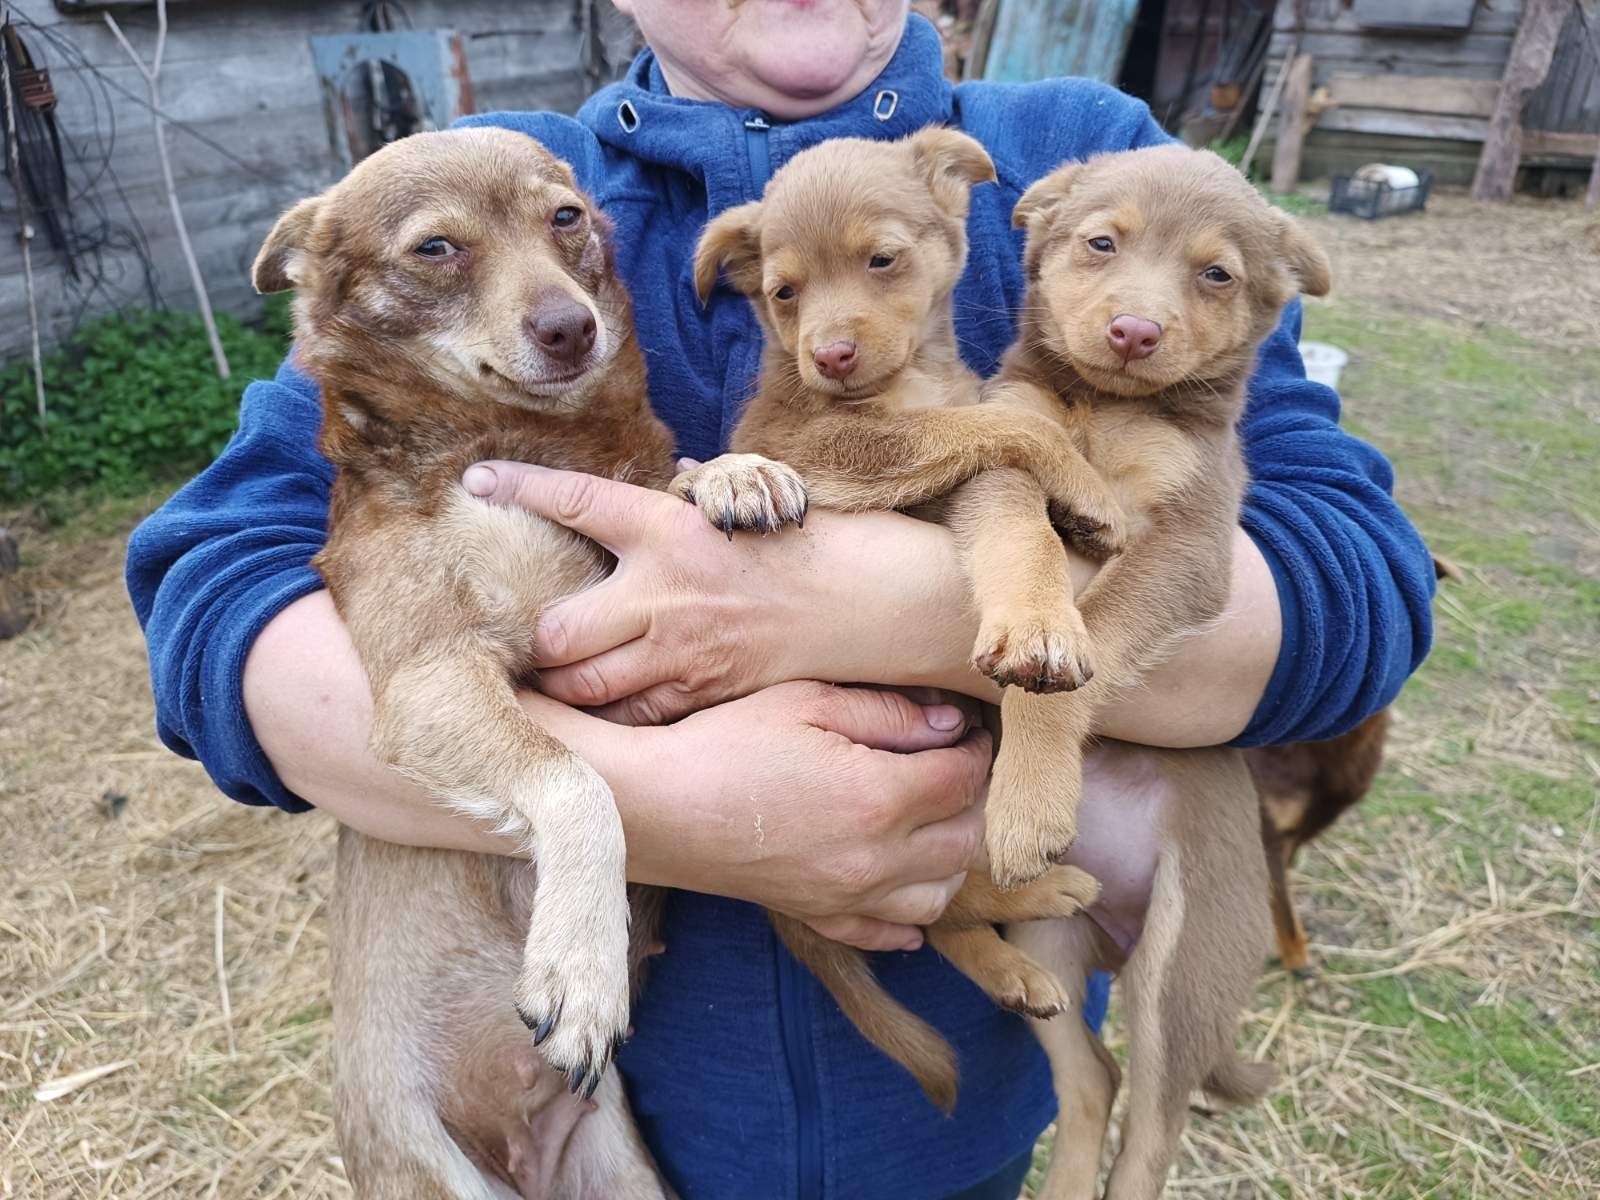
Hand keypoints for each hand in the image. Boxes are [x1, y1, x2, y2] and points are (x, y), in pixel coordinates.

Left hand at [462, 459, 978, 722]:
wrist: (864, 604)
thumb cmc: (800, 547)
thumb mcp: (738, 505)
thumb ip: (677, 508)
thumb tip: (643, 497)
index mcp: (671, 528)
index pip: (576, 500)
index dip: (518, 489)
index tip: (475, 481)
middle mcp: (664, 591)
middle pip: (554, 627)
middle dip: (529, 638)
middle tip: (515, 634)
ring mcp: (679, 652)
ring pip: (582, 684)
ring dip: (560, 683)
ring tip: (543, 680)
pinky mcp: (699, 694)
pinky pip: (630, 716)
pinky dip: (609, 714)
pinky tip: (602, 710)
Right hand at [613, 681, 990, 951]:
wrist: (653, 807)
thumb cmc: (723, 743)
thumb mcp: (807, 702)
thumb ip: (888, 713)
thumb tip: (953, 724)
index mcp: (878, 797)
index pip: (965, 779)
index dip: (979, 749)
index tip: (971, 729)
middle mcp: (874, 859)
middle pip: (966, 840)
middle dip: (975, 800)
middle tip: (959, 766)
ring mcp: (847, 896)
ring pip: (939, 895)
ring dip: (952, 856)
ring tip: (936, 816)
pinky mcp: (817, 915)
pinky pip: (887, 933)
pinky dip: (910, 916)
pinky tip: (904, 885)